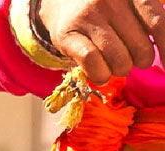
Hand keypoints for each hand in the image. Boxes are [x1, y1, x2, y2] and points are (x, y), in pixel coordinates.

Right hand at [37, 0, 164, 83]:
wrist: (62, 1)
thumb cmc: (107, 7)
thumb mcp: (132, 2)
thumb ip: (152, 15)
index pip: (157, 22)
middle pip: (141, 47)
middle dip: (141, 60)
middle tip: (132, 55)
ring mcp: (88, 16)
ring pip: (119, 61)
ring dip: (121, 69)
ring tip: (114, 61)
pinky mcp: (67, 35)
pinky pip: (94, 66)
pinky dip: (101, 76)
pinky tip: (101, 73)